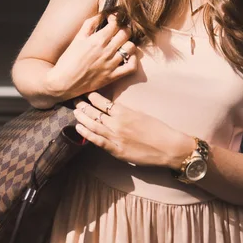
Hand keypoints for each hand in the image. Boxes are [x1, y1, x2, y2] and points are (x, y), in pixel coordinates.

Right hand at [45, 14, 137, 99]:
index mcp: (98, 40)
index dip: (116, 18)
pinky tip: (127, 57)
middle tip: (118, 30)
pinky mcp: (113, 76)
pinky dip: (133, 60)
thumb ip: (90, 24)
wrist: (63, 82)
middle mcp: (107, 51)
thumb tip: (101, 14)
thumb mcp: (77, 38)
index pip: (116, 23)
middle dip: (124, 28)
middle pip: (126, 33)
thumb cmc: (68, 59)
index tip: (112, 19)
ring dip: (128, 43)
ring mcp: (112, 64)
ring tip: (122, 44)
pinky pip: (132, 67)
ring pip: (131, 48)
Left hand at [73, 92, 191, 168]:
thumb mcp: (140, 114)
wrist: (168, 146)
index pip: (102, 101)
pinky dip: (87, 134)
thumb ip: (125, 111)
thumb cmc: (157, 129)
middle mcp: (117, 122)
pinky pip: (98, 141)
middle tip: (74, 99)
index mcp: (124, 111)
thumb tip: (112, 108)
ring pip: (93, 125)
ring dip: (82, 117)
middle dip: (83, 105)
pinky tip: (79, 128)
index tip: (84, 92)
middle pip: (95, 112)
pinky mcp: (117, 150)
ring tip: (74, 111)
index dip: (91, 96)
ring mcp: (116, 137)